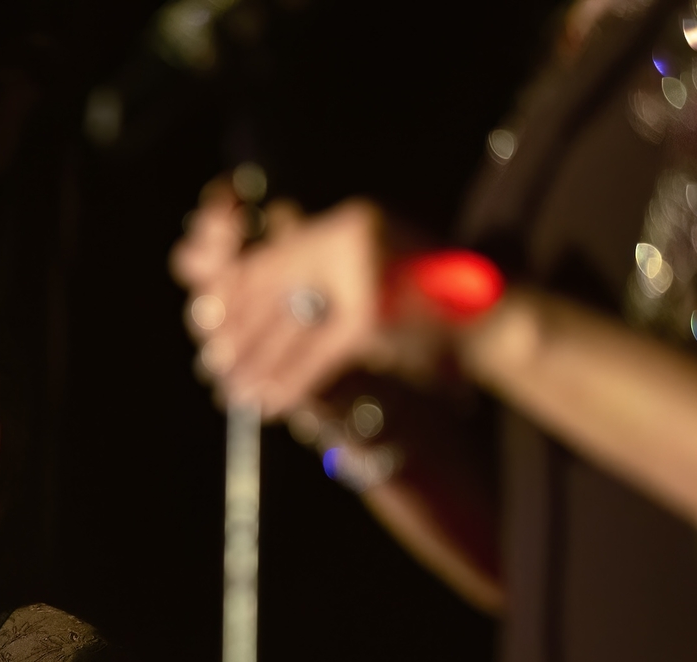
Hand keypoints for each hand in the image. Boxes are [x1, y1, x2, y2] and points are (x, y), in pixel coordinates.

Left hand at [172, 188, 442, 415]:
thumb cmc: (427, 301)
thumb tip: (239, 297)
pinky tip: (270, 403)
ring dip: (260, 365)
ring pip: (292, 328)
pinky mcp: (372, 318)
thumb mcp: (365, 278)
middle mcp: (354, 237)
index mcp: (349, 223)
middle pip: (277, 292)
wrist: (492, 315)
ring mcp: (366, 275)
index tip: (205, 316)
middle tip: (213, 363)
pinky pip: (319, 355)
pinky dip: (292, 382)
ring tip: (236, 390)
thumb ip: (317, 281)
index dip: (236, 291)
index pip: (275, 257)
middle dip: (242, 334)